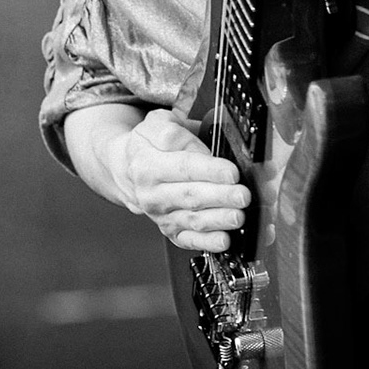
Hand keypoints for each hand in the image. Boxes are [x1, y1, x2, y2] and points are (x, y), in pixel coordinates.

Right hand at [100, 109, 248, 251]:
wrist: (126, 170)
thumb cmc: (148, 145)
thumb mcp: (155, 125)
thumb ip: (176, 133)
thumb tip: (198, 148)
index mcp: (148, 165)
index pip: (184, 167)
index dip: (210, 170)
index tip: (232, 173)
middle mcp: (153, 194)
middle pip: (191, 196)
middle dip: (220, 197)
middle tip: (243, 195)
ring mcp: (162, 215)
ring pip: (192, 220)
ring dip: (218, 220)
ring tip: (238, 217)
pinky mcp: (170, 230)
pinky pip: (189, 240)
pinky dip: (207, 243)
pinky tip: (224, 240)